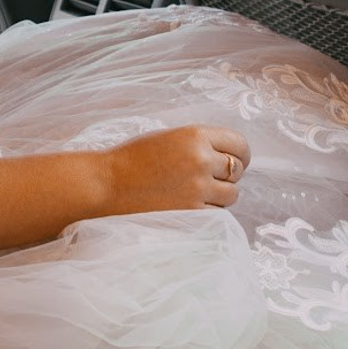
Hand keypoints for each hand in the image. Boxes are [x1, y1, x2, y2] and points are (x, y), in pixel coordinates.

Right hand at [101, 124, 249, 214]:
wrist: (107, 184)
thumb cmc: (133, 159)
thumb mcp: (168, 137)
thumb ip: (199, 143)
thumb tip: (229, 156)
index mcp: (195, 136)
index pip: (239, 144)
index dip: (240, 154)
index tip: (236, 160)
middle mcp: (201, 160)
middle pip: (238, 170)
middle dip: (228, 175)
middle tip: (211, 178)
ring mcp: (198, 188)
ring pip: (232, 194)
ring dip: (220, 195)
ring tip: (198, 193)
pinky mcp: (192, 212)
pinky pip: (217, 213)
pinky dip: (208, 210)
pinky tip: (189, 204)